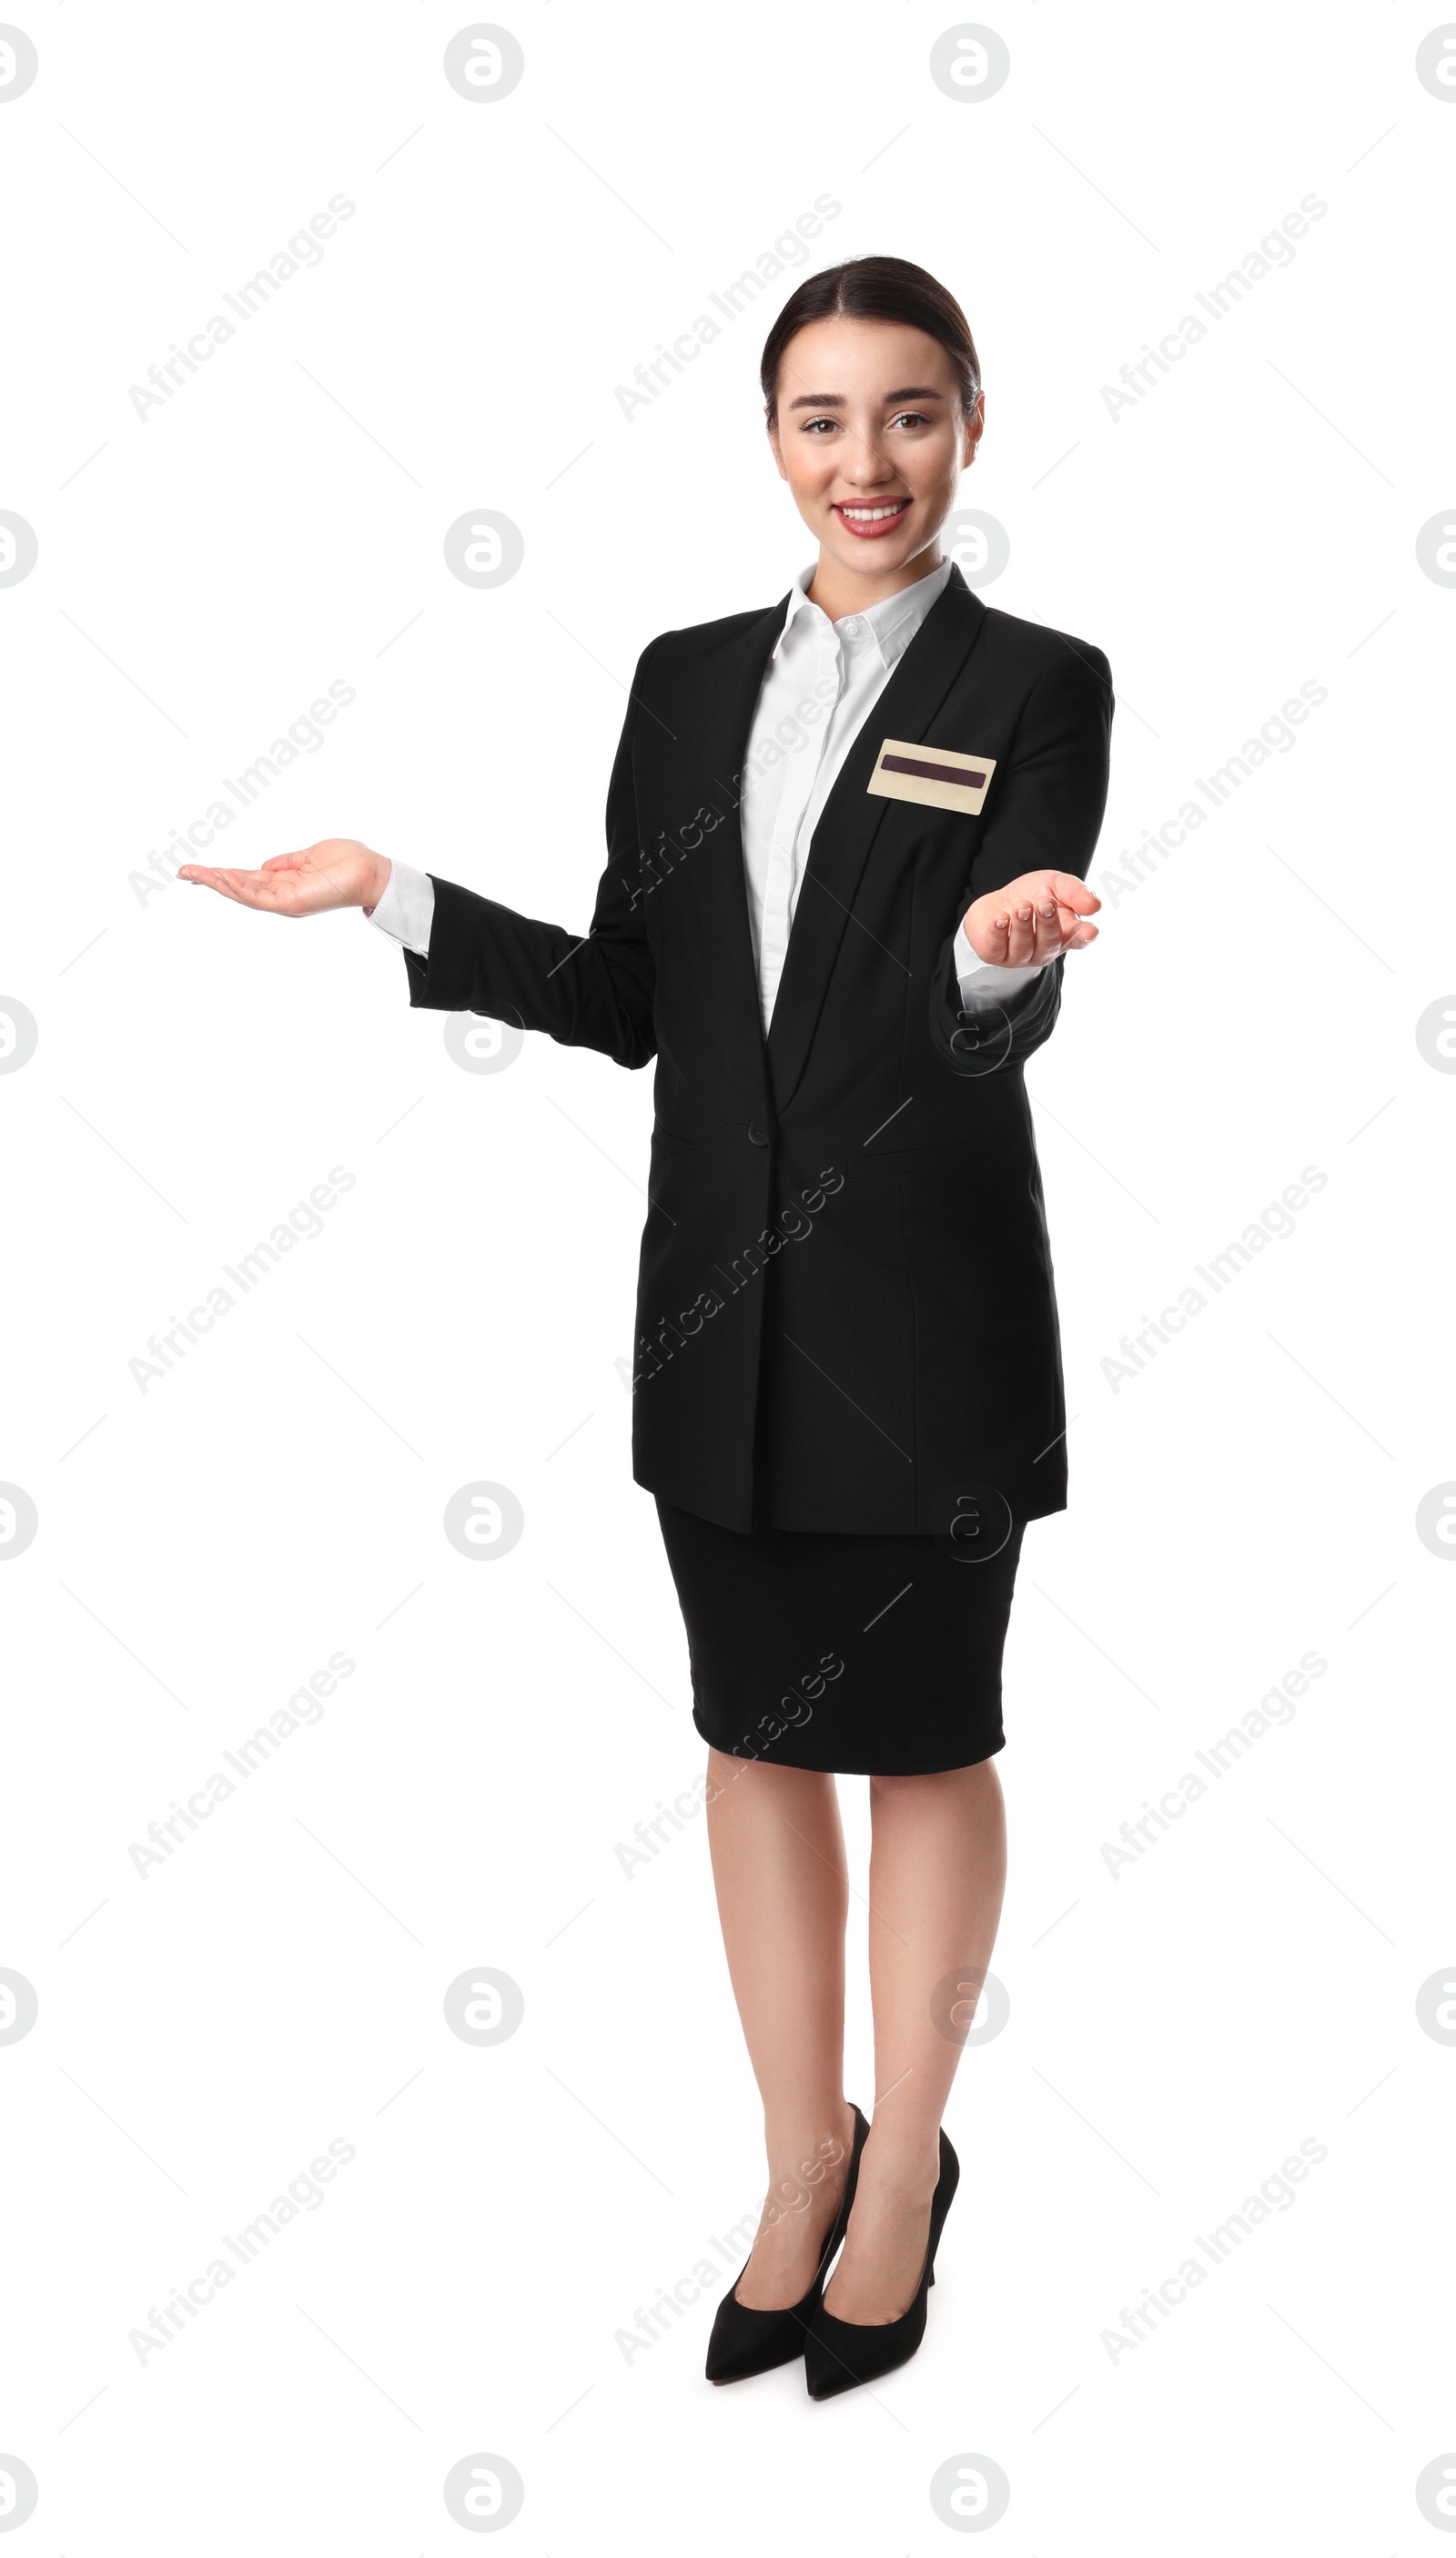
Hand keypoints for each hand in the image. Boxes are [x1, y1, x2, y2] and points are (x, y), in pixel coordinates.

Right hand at [176, 838, 390, 917]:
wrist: (371, 872)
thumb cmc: (348, 862)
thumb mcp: (309, 857)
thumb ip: (285, 863)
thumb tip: (264, 866)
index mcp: (283, 884)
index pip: (245, 879)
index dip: (221, 874)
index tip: (197, 868)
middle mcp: (280, 896)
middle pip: (238, 888)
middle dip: (209, 880)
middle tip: (182, 871)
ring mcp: (285, 901)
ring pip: (243, 894)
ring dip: (217, 883)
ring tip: (194, 873)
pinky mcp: (291, 903)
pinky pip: (258, 897)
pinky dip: (238, 888)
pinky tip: (221, 878)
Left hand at [961, 870, 1099, 965]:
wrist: (998, 901)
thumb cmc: (1033, 894)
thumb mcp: (1056, 884)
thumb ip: (1076, 892)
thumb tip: (1095, 906)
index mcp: (1066, 933)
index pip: (1079, 939)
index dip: (1084, 936)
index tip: (1090, 931)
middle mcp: (1044, 949)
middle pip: (1050, 942)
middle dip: (1047, 922)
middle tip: (1044, 902)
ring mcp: (1020, 956)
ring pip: (1023, 947)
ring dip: (1023, 925)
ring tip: (1022, 906)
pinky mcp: (995, 954)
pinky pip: (996, 948)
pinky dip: (998, 933)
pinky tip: (1000, 918)